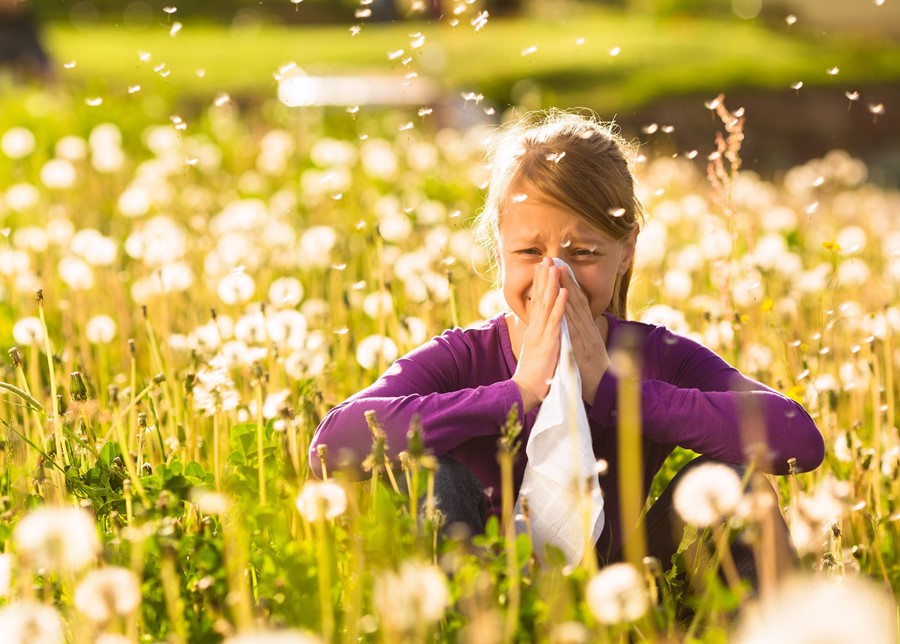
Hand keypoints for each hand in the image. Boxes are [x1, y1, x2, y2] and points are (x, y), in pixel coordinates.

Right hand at [512, 258, 567, 412]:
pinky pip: (556, 321)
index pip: (537, 302)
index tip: (543, 268)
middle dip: (543, 277)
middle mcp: (535, 328)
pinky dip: (560, 305)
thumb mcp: (536, 352)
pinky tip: (564, 291)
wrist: (526, 391)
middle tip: (546, 258)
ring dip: (551, 285)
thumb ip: (538, 338)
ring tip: (554, 267)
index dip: (540, 284)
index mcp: (534, 330)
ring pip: (547, 304)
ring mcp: (541, 334)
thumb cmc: (533, 375)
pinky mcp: (548, 342)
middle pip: (539, 298)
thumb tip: (540, 329)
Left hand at [559, 267, 609, 403]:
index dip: (568, 284)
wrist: (604, 389)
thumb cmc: (593, 371)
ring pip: (575, 308)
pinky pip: (574, 328)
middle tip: (556, 259)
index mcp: (586, 328)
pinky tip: (563, 300)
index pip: (576, 302)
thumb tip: (575, 324)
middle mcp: (587, 328)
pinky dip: (569, 313)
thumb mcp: (587, 348)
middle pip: (575, 299)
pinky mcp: (582, 347)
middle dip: (565, 279)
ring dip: (566, 289)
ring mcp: (585, 336)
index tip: (559, 267)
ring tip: (557, 271)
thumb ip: (581, 334)